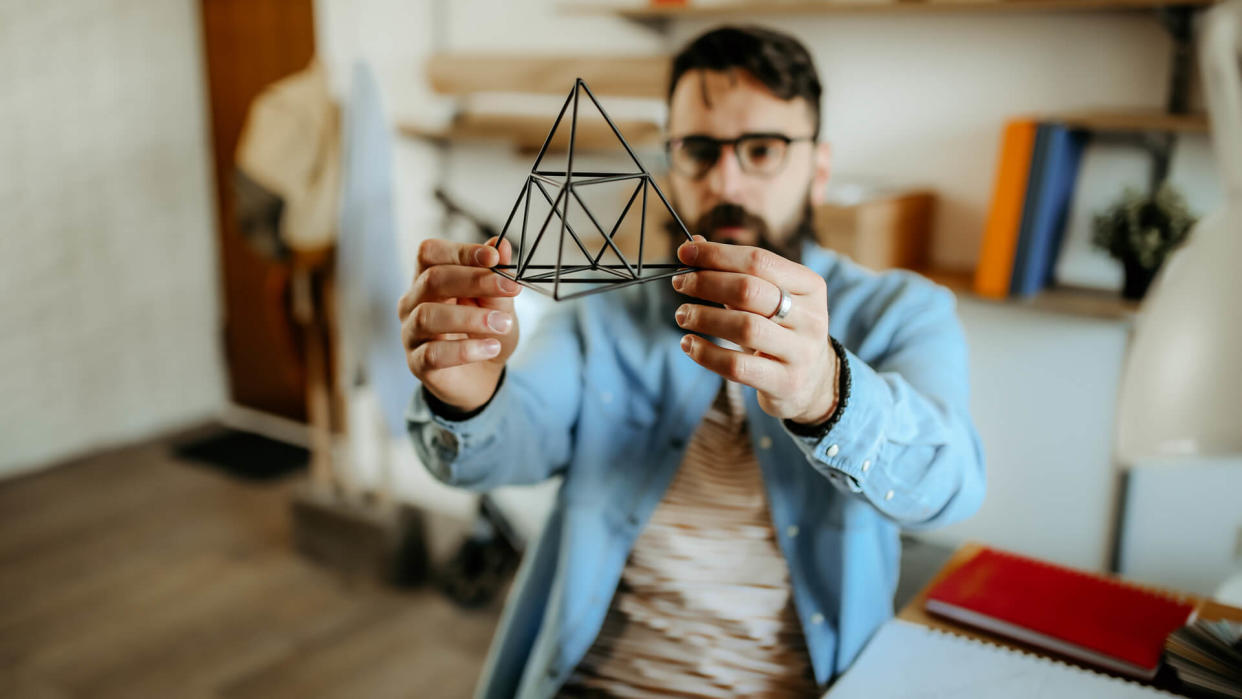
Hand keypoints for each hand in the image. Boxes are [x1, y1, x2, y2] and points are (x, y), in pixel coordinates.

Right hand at [398, 237, 520, 412]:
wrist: (483, 375)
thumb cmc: (485, 331)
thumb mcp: (498, 303)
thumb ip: (497, 277)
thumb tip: (502, 245)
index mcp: (429, 278)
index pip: (431, 253)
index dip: (461, 251)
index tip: (494, 258)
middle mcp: (413, 301)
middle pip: (432, 279)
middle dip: (474, 280)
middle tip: (510, 289)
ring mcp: (411, 332)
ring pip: (428, 316)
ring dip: (471, 318)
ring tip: (502, 324)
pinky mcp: (417, 363)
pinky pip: (433, 353)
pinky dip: (465, 350)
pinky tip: (491, 348)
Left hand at [672, 238, 838, 424]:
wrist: (811, 381)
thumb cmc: (780, 330)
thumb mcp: (768, 297)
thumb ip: (734, 270)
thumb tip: (693, 244)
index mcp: (810, 285)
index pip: (759, 260)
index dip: (717, 255)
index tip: (685, 253)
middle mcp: (811, 317)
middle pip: (750, 291)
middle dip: (707, 283)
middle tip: (680, 283)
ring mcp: (801, 352)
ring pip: (745, 327)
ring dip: (704, 317)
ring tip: (682, 314)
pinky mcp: (785, 383)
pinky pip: (737, 366)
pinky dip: (706, 354)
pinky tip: (688, 344)